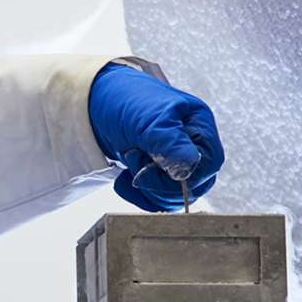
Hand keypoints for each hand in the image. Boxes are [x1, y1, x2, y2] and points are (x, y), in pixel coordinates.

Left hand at [87, 60, 223, 212]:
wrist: (92, 103)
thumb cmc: (123, 101)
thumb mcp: (149, 120)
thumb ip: (170, 145)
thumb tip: (189, 170)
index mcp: (198, 125)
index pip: (209, 164)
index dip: (184, 174)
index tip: (153, 167)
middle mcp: (191, 144)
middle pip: (194, 184)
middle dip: (160, 180)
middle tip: (135, 156)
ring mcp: (173, 161)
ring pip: (174, 196)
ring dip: (147, 184)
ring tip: (129, 157)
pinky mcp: (156, 175)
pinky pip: (157, 200)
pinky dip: (138, 195)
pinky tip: (123, 179)